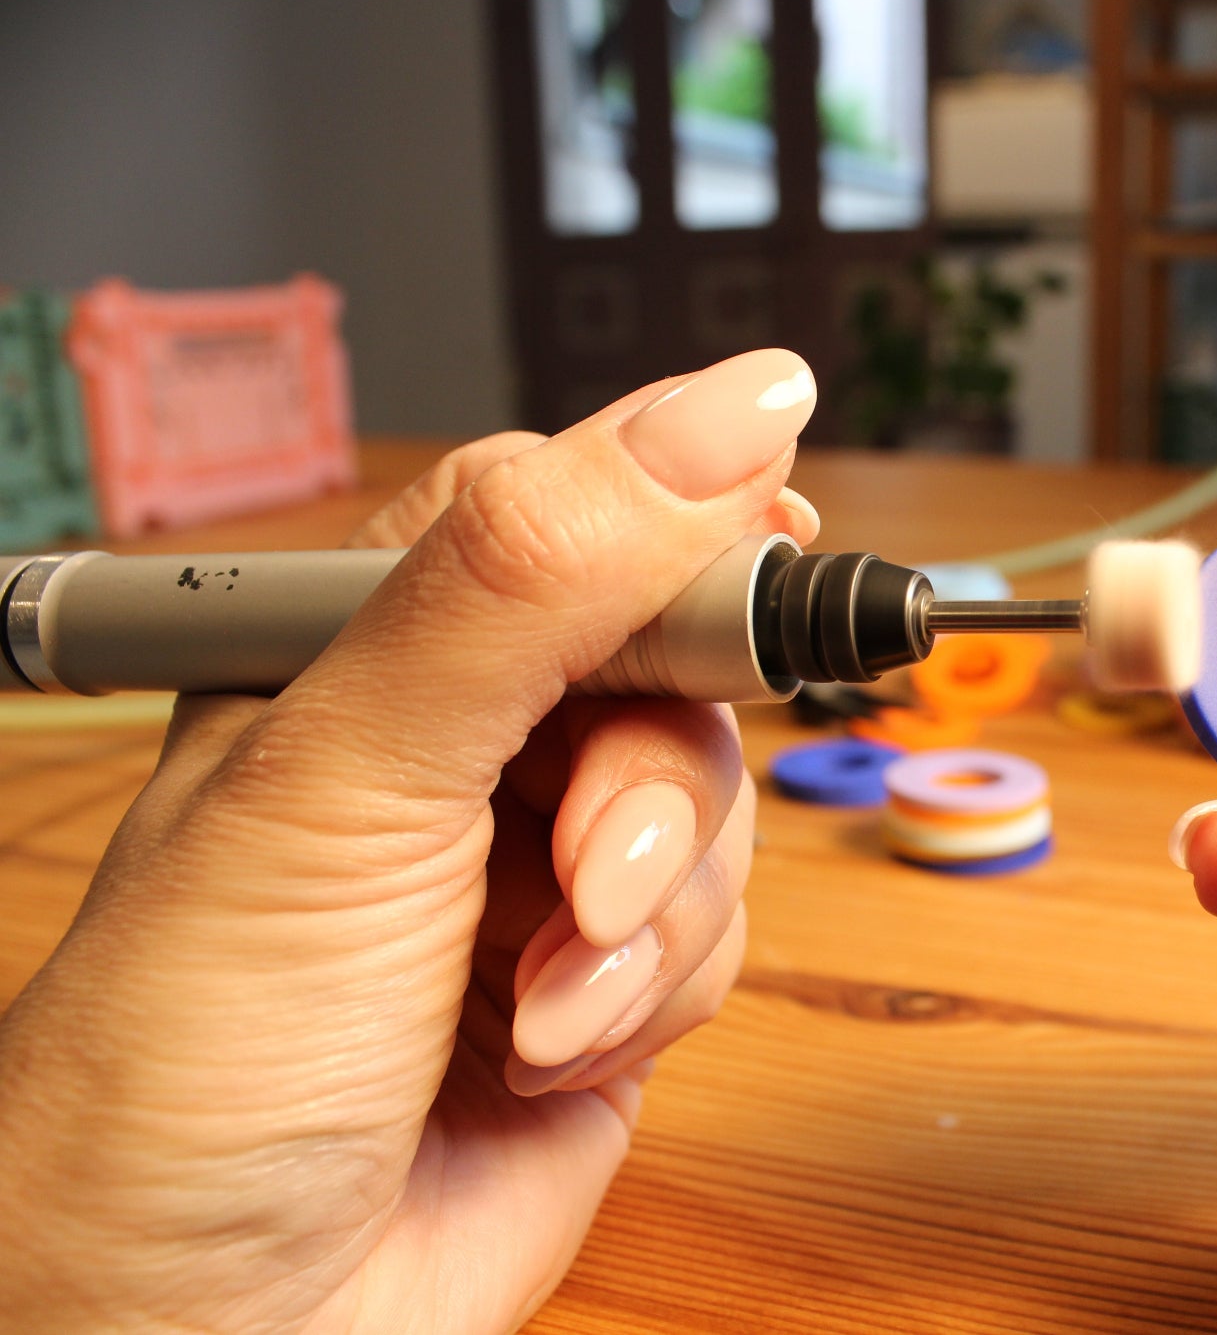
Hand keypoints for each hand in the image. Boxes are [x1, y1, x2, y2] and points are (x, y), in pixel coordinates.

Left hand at [0, 349, 821, 1333]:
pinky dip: (657, 996)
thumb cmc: (195, 1058)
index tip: (778, 554)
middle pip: (678, 670)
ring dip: (651, 916)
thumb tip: (731, 404)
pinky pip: (721, 938)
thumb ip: (538, 576)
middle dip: (655, 783)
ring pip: (717, 813)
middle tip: (585, 865)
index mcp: (369, 648)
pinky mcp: (603, 988)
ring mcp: (536, 871)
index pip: (571, 509)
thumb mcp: (357, 774)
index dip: (684, 528)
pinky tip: (547, 1051)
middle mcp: (462, 747)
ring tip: (535, 994)